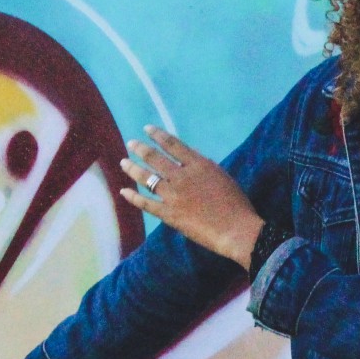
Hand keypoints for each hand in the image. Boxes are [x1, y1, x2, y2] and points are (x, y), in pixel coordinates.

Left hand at [120, 126, 264, 268]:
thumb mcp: (221, 176)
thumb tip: (187, 162)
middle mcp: (181, 176)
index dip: (157, 135)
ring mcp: (173, 195)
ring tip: (124, 162)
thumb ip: (202, 168)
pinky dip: (133, 197)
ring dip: (133, 168)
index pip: (173, 144)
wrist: (235, 229)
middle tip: (131, 144)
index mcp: (198, 164)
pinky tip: (124, 192)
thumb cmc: (235, 203)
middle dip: (140, 149)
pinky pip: (146, 204)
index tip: (146, 129)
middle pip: (155, 158)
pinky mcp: (168, 214)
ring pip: (146, 178)